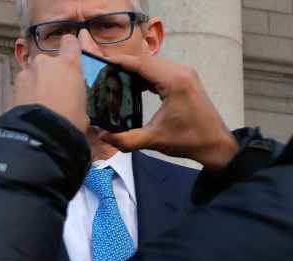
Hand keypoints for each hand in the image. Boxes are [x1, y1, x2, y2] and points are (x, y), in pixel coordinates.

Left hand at [10, 35, 89, 132]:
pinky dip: (25, 95)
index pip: (70, 42)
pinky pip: (22, 87)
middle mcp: (46, 63)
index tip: (69, 53)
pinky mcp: (13, 86)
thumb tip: (74, 106)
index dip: (70, 47)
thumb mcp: (83, 111)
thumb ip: (76, 98)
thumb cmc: (67, 123)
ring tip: (39, 105)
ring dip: (36, 85)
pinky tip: (29, 110)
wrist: (38, 137)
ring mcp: (27, 73)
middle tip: (53, 93)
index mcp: (69, 64)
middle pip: (49, 62)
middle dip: (49, 74)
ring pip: (34, 75)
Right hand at [98, 55, 238, 172]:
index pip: (142, 64)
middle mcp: (181, 72)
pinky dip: (147, 74)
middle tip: (105, 73)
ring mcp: (186, 73)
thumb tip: (101, 135)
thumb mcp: (153, 140)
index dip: (121, 61)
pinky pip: (162, 70)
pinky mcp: (187, 79)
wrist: (214, 144)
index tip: (102, 62)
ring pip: (154, 64)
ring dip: (136, 69)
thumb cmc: (188, 140)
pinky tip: (134, 85)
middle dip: (126, 64)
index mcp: (174, 81)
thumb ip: (124, 139)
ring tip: (116, 78)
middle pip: (147, 60)